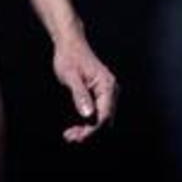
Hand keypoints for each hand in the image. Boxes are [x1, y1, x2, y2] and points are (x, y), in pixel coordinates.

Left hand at [52, 29, 119, 143]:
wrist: (69, 44)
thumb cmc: (69, 57)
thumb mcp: (71, 76)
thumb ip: (80, 95)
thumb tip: (88, 115)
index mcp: (107, 86)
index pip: (104, 116)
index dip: (92, 130)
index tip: (77, 138)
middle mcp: (111, 92)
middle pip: (105, 121)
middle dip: (88, 133)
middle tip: (69, 137)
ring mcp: (107, 95)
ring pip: (101, 121)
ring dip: (87, 130)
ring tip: (69, 135)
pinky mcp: (100, 97)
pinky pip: (97, 115)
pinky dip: (87, 124)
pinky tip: (74, 129)